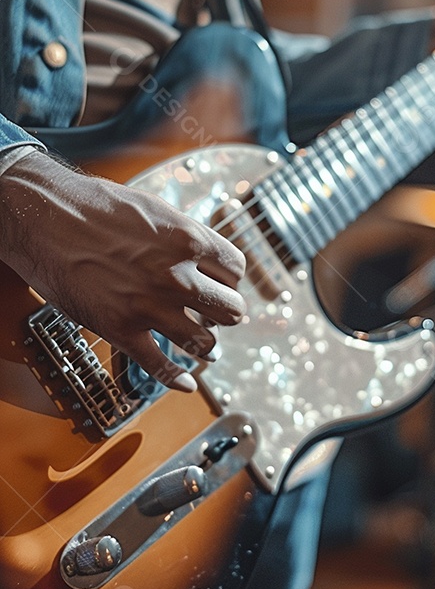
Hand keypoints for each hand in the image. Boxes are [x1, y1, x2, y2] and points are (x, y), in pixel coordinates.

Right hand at [0, 152, 245, 391]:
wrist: (44, 217)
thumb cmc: (94, 207)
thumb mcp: (155, 210)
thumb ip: (184, 236)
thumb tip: (204, 255)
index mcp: (190, 240)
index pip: (236, 270)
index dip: (231, 279)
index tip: (223, 284)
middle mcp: (177, 276)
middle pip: (230, 309)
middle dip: (226, 313)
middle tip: (217, 314)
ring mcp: (150, 306)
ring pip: (203, 342)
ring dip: (206, 345)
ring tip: (205, 344)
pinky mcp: (121, 329)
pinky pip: (160, 366)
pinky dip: (176, 378)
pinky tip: (184, 382)